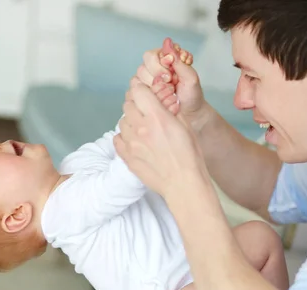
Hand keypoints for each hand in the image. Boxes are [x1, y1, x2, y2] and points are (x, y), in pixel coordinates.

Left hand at [115, 83, 206, 198]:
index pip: (138, 90)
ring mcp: (132, 143)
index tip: (145, 92)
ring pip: (122, 122)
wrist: (183, 183)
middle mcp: (141, 128)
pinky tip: (134, 140)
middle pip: (128, 105)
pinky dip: (124, 137)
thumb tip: (163, 100)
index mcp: (157, 117)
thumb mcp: (185, 125)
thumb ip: (171, 109)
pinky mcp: (127, 157)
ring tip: (142, 128)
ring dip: (130, 121)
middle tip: (145, 111)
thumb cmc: (189, 156)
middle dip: (136, 105)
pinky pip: (117, 139)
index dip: (142, 89)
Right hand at [131, 38, 206, 129]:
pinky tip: (159, 97)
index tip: (172, 73)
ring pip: (138, 77)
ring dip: (154, 86)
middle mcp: (154, 67)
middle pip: (143, 65)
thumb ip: (179, 60)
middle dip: (157, 75)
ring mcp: (146, 80)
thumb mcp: (190, 77)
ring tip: (167, 91)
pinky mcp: (142, 92)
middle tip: (170, 83)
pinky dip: (148, 94)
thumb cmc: (192, 95)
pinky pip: (135, 90)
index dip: (160, 64)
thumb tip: (167, 42)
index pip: (152, 54)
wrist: (190, 113)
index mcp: (165, 58)